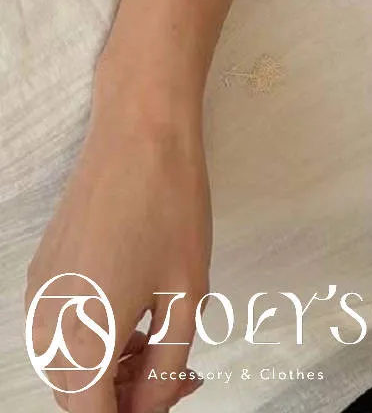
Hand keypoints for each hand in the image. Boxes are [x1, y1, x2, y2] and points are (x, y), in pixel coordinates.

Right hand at [25, 99, 210, 412]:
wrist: (139, 133)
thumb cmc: (171, 207)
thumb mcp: (186, 295)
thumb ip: (167, 366)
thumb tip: (151, 407)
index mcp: (85, 339)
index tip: (169, 392)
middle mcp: (49, 325)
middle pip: (78, 400)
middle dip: (126, 397)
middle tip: (177, 371)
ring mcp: (39, 297)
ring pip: (66, 368)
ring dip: (109, 371)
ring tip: (159, 338)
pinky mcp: (42, 273)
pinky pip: (59, 331)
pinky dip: (92, 339)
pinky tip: (132, 310)